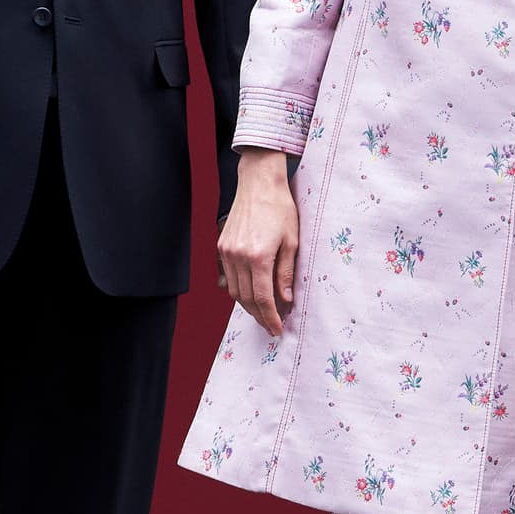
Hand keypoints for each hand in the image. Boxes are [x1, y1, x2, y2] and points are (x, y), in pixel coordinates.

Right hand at [217, 149, 298, 335]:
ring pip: (235, 291)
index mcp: (258, 256)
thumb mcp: (292, 242)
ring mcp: (227, 252)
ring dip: (248, 305)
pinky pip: (230, 277)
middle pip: (246, 299)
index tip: (277, 330)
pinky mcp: (222, 247)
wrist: (259, 183)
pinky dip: (240, 289)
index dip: (271, 318)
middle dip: (259, 316)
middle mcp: (238, 256)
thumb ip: (286, 274)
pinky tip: (252, 294)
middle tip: (272, 326)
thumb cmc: (280, 208)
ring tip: (264, 313)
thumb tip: (285, 300)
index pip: (263, 299)